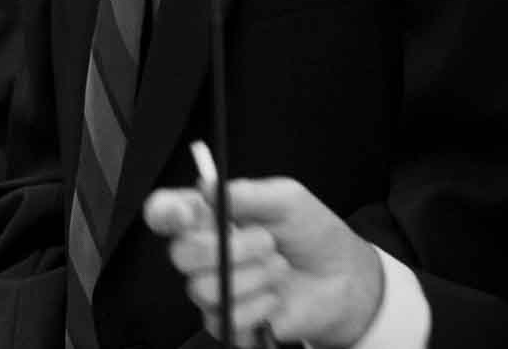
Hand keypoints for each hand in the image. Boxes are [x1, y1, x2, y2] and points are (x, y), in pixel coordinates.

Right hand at [144, 177, 383, 348]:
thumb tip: (207, 186)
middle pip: (181, 254)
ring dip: (252, 277)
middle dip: (229, 248)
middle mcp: (206, 253)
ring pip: (204, 288)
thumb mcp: (288, 199)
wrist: (343, 280)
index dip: (165, 212)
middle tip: (267, 241)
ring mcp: (216, 290)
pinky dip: (258, 307)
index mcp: (212, 217)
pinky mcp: (230, 322)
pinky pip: (226, 319)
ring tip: (279, 269)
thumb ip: (247, 193)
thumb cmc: (314, 234)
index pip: (166, 212)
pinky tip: (276, 298)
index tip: (187, 214)